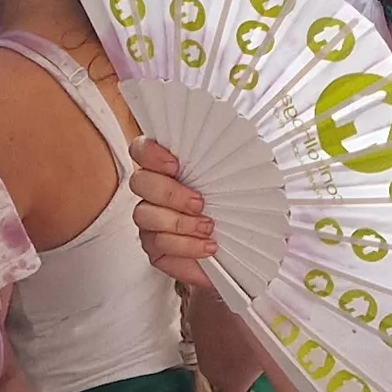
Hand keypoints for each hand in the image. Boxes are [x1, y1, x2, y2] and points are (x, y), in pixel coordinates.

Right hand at [127, 136, 220, 292]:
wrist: (235, 246)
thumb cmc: (231, 207)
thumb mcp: (234, 179)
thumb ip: (225, 162)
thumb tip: (250, 142)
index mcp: (166, 169)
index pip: (141, 150)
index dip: (150, 154)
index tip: (174, 165)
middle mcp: (152, 193)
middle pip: (140, 182)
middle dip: (171, 194)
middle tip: (199, 203)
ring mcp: (149, 221)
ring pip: (146, 217)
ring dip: (181, 224)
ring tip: (208, 229)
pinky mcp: (154, 248)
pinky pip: (159, 248)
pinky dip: (184, 248)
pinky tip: (204, 247)